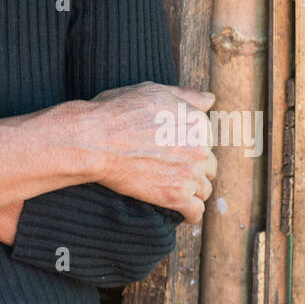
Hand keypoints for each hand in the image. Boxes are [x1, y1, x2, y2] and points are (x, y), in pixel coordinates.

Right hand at [79, 82, 217, 224]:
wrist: (94, 140)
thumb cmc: (118, 112)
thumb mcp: (154, 92)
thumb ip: (186, 96)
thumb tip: (210, 99)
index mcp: (198, 122)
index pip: (207, 139)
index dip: (190, 144)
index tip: (174, 148)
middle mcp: (200, 148)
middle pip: (209, 165)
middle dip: (194, 167)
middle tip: (171, 167)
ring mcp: (190, 174)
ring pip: (204, 189)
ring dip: (192, 189)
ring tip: (173, 187)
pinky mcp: (175, 196)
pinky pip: (195, 211)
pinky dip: (189, 212)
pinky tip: (180, 209)